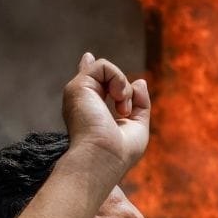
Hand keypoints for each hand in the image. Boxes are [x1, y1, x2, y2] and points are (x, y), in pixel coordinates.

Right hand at [61, 52, 150, 177]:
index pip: (90, 84)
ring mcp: (79, 93)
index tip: (88, 58)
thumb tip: (139, 81)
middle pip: (98, 73)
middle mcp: (82, 100)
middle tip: (124, 110)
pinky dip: (118, 80)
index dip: (92, 70)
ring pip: (105, 69)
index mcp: (92, 111)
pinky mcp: (78, 86)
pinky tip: (117, 99)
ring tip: (122, 109)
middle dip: (123, 88)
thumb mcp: (137, 127)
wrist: (102, 159)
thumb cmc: (119, 152)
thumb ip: (139, 104)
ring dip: (123, 88)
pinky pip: (103, 66)